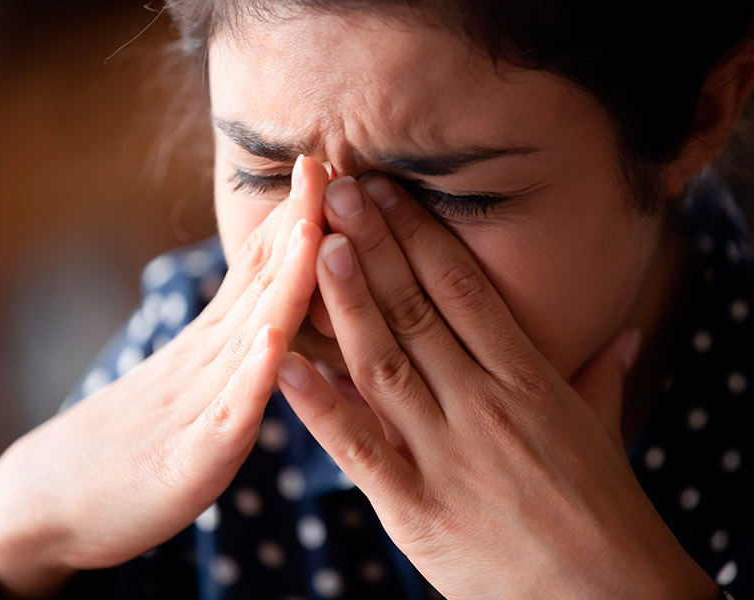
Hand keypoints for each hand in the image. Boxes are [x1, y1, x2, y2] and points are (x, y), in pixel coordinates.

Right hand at [0, 157, 327, 598]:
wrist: (60, 498)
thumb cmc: (143, 438)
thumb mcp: (198, 378)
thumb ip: (240, 339)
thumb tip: (282, 302)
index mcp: (219, 343)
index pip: (261, 270)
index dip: (299, 219)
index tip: (334, 168)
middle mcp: (210, 360)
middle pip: (260, 285)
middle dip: (299, 225)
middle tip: (327, 164)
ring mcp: (201, 404)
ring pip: (251, 334)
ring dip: (284, 282)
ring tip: (310, 230)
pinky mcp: (194, 457)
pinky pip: (229, 412)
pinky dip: (253, 375)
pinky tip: (271, 341)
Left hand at [277, 175, 718, 599]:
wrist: (608, 598)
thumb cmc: (603, 510)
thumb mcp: (603, 430)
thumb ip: (601, 374)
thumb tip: (629, 334)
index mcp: (527, 379)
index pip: (464, 291)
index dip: (421, 237)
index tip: (389, 193)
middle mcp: (484, 405)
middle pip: (418, 310)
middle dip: (375, 246)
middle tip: (340, 191)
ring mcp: (447, 455)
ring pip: (386, 363)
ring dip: (348, 302)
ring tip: (317, 246)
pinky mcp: (416, 508)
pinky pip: (360, 447)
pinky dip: (319, 405)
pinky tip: (285, 363)